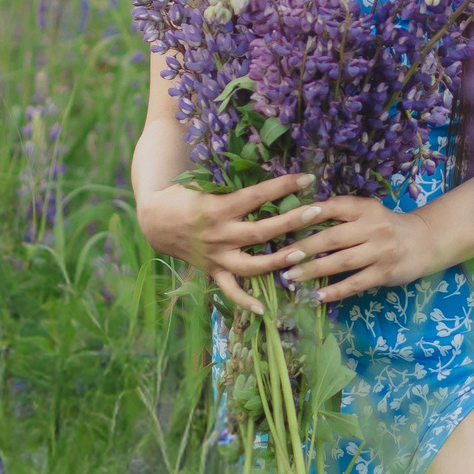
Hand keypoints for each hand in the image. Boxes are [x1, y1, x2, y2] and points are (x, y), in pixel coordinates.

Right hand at [135, 172, 325, 316]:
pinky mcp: (212, 271)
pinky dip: (245, 301)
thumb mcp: (203, 182)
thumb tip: (265, 163)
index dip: (282, 186)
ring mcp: (216, 256)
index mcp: (218, 208)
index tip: (306, 179)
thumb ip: (231, 180)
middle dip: (292, 221)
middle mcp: (219, 235)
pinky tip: (264, 310)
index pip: (257, 196)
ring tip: (302, 255)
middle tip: (318, 211)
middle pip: (261, 231)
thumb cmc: (183, 195)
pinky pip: (230, 290)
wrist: (155, 221)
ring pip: (251, 264)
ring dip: (277, 262)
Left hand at [273, 198, 442, 303]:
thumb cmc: (386, 226)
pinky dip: (336, 291)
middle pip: (333, 238)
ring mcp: (380, 251)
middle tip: (281, 257)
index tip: (284, 222)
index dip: (308, 214)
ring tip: (291, 277)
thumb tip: (299, 218)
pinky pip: (356, 283)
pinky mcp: (385, 272)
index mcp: (365, 208)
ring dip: (314, 271)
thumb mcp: (367, 212)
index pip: (333, 207)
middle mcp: (373, 227)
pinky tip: (317, 297)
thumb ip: (340, 214)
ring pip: (341, 262)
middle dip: (304, 248)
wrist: (424, 241)